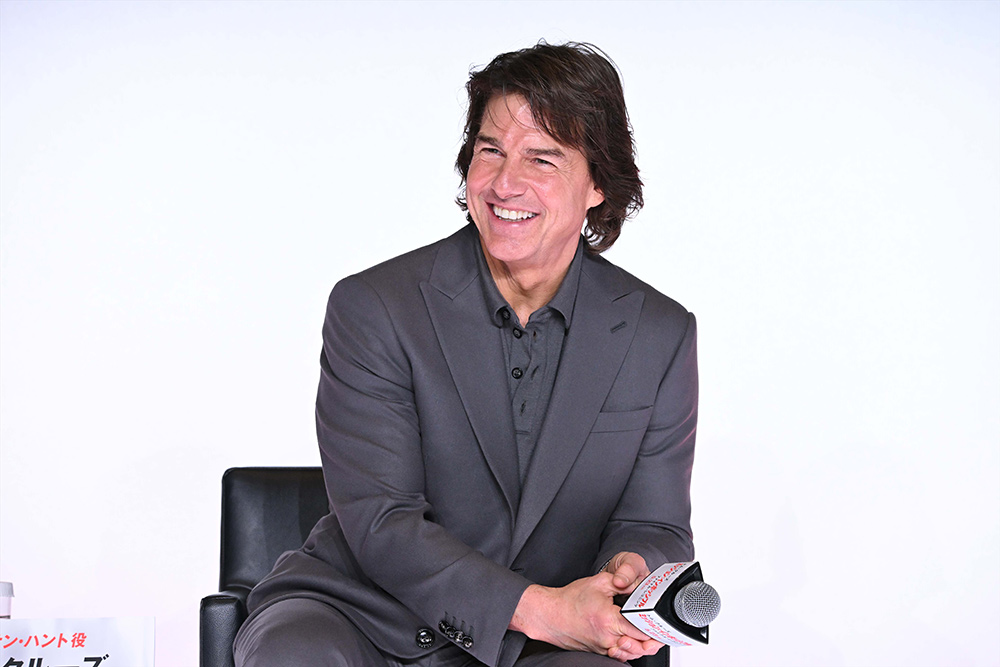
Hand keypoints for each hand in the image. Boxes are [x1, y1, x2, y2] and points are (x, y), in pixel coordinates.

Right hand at [508, 552, 662, 662]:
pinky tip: (633, 641)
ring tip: (649, 636)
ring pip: (632, 654)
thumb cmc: (571, 600)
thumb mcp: (598, 582)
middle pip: (640, 646)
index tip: (660, 620)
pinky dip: (630, 650)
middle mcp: (607, 638)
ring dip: (642, 647)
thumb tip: (638, 584)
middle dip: (653, 639)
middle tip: (659, 629)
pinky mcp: (600, 651)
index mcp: (609, 620)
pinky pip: (620, 655)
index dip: (654, 625)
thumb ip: (622, 581)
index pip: (641, 628)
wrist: (550, 614)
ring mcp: (603, 647)